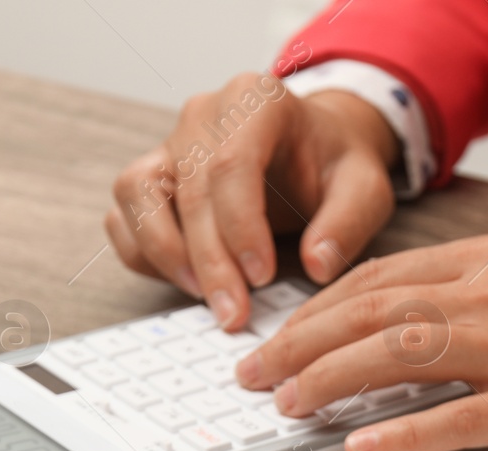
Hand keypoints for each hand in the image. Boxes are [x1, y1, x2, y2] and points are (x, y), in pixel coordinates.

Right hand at [106, 72, 397, 329]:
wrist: (314, 149)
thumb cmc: (335, 166)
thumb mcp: (364, 187)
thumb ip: (347, 224)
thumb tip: (318, 265)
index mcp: (255, 99)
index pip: (232, 164)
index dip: (241, 228)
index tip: (262, 279)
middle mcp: (202, 115)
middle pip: (188, 189)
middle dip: (209, 261)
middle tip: (233, 314)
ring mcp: (168, 143)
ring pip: (136, 194)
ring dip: (164, 254)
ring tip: (205, 296)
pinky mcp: (150, 176)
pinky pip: (123, 216)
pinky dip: (142, 254)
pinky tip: (186, 282)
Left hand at [234, 234, 487, 450]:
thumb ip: (467, 298)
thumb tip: (387, 330)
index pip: (379, 278)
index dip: (316, 310)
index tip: (277, 338)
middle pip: (373, 310)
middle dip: (300, 343)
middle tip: (253, 376)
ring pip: (399, 353)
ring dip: (330, 380)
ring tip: (285, 406)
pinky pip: (455, 418)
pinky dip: (399, 431)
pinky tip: (357, 446)